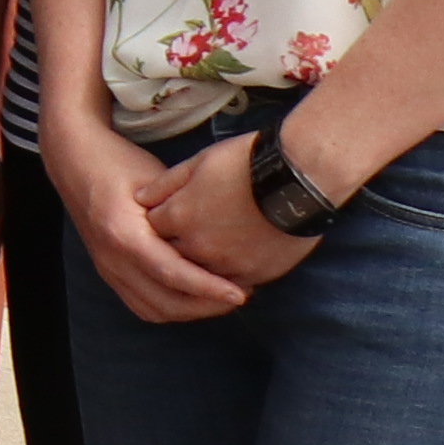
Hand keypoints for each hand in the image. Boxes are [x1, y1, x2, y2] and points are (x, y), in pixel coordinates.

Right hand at [48, 120, 242, 322]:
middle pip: (164, 302)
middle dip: (205, 306)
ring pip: (153, 310)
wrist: (74, 162)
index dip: (209, 288)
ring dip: (190, 311)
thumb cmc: (119, 164)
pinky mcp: (108, 272)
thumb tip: (223, 237)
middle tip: (239, 296)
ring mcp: (107, 269)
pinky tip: (193, 297)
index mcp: (124, 234)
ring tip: (220, 299)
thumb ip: (183, 211)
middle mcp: (112, 258)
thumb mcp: (156, 180)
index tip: (240, 294)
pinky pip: (141, 305)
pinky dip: (170, 308)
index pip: (172, 274)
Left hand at [140, 133, 323, 296]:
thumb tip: (140, 198)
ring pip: (199, 275)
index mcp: (179, 216)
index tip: (169, 216)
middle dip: (175, 245)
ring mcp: (225, 263)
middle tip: (191, 235)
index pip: (151, 228)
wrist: (302, 177)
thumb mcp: (200, 160)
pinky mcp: (254, 274)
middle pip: (171, 254)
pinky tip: (232, 265)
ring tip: (211, 252)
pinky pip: (230, 284)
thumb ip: (166, 183)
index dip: (160, 221)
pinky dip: (227, 277)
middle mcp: (197, 245)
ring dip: (200, 266)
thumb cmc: (249, 161)